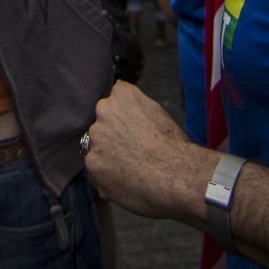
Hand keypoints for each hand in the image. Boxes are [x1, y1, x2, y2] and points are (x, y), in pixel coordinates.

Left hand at [83, 80, 217, 221]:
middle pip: (102, 126)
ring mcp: (95, 139)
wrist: (176, 175)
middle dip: (113, 138)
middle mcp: (103, 113)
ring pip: (97, 149)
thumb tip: (118, 88)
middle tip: (135, 152)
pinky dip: (108, 178)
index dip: (124, 121)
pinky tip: (128, 181)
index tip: (136, 133)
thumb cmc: (172, 144)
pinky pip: (97, 172)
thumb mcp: (156, 110)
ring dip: (109, 157)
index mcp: (121, 96)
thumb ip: (133, 101)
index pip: (114, 104)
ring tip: (133, 168)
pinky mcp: (93, 166)